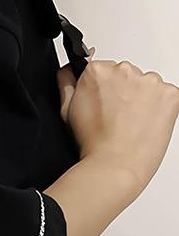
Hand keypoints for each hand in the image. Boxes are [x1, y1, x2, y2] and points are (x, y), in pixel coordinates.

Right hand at [57, 58, 178, 200]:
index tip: (102, 105)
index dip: (101, 90)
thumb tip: (68, 72)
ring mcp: (150, 81)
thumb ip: (66, 85)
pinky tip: (146, 125)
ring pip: (147, 85)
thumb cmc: (93, 144)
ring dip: (142, 100)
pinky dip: (160, 109)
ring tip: (131, 125)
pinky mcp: (170, 94)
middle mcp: (124, 70)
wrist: (115, 165)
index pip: (102, 70)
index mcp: (98, 71)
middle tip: (116, 119)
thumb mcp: (67, 112)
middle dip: (123, 93)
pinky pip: (166, 96)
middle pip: (126, 75)